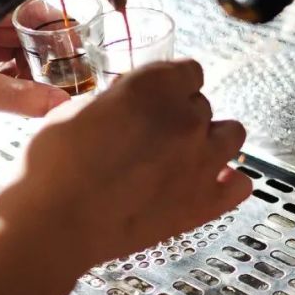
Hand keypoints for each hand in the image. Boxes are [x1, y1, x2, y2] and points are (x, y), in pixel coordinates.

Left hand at [0, 12, 67, 157]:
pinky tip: (37, 99)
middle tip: (74, 69)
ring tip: (59, 87)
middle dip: (47, 52)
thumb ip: (18, 97)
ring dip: (35, 73)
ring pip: (14, 57)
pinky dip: (20, 88)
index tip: (74, 40)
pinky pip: (3, 78)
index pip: (20, 7)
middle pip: (21, 33)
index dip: (50, 24)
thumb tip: (56, 102)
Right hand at [0, 59, 250, 273]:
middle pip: (203, 105)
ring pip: (232, 135)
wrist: (56, 223)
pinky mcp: (205, 204)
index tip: (159, 98)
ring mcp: (202, 162)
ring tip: (186, 156)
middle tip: (154, 137)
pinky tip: (209, 186)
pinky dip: (229, 183)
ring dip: (212, 140)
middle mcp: (187, 118)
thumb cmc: (53, 165)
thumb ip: (118, 100)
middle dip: (182, 116)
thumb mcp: (78, 109)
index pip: (189, 71)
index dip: (172, 85)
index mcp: (155, 87)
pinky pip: (241, 185)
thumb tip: (131, 101)